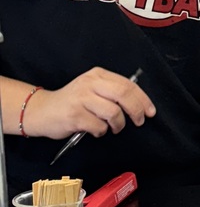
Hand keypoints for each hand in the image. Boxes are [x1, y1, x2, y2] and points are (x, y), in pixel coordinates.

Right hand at [22, 67, 154, 139]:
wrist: (42, 111)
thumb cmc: (72, 102)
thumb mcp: (92, 89)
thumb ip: (112, 92)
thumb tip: (140, 104)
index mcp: (97, 75)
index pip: (128, 84)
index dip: (143, 99)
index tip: (150, 111)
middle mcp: (89, 83)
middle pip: (124, 95)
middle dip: (136, 111)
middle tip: (139, 121)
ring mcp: (81, 99)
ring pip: (114, 112)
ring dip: (118, 124)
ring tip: (113, 127)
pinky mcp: (74, 115)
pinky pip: (99, 126)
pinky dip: (101, 132)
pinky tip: (95, 130)